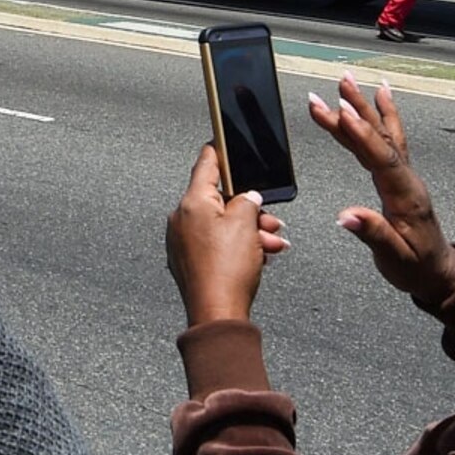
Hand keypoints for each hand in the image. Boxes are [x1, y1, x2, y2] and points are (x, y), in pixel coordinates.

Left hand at [165, 144, 288, 326]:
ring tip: (272, 243)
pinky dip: (238, 245)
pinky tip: (259, 255)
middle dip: (249, 208)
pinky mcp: (189, 261)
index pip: (206, 163)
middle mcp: (181, 219)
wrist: (217, 315)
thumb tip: (248, 198)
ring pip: (222, 224)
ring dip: (249, 230)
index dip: (220, 150)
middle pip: (219, 199)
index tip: (224, 139)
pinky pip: (216, 243)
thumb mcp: (247, 224)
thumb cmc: (227, 270)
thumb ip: (248, 201)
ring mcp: (182, 242)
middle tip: (270, 219)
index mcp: (191, 202)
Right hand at [307, 75, 454, 300]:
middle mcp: (406, 179)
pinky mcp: (398, 177)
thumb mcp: (395, 258)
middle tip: (340, 82)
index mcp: (405, 196)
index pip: (382, 159)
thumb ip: (374, 234)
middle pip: (380, 138)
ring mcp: (403, 176)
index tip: (341, 112)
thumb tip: (346, 216)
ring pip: (381, 136)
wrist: (438, 272)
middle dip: (358, 108)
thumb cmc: (417, 268)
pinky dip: (380, 117)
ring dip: (363, 107)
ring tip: (347, 81)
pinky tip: (377, 97)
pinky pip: (387, 141)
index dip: (361, 135)